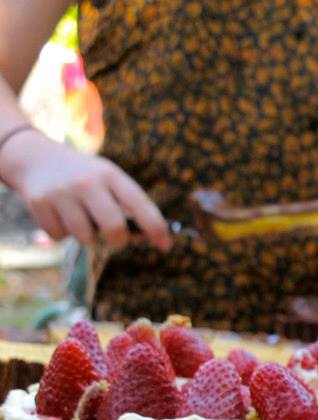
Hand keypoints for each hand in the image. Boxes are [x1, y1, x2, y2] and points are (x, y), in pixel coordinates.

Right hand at [0, 130, 170, 250]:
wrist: (34, 157)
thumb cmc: (84, 177)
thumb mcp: (108, 181)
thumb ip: (126, 207)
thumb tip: (142, 238)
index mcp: (111, 175)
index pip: (140, 205)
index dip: (156, 228)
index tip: (165, 246)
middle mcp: (87, 182)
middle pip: (114, 227)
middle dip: (118, 241)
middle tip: (115, 240)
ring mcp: (62, 192)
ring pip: (85, 237)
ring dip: (86, 236)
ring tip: (80, 219)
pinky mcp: (39, 202)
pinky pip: (59, 236)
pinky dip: (62, 233)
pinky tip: (59, 215)